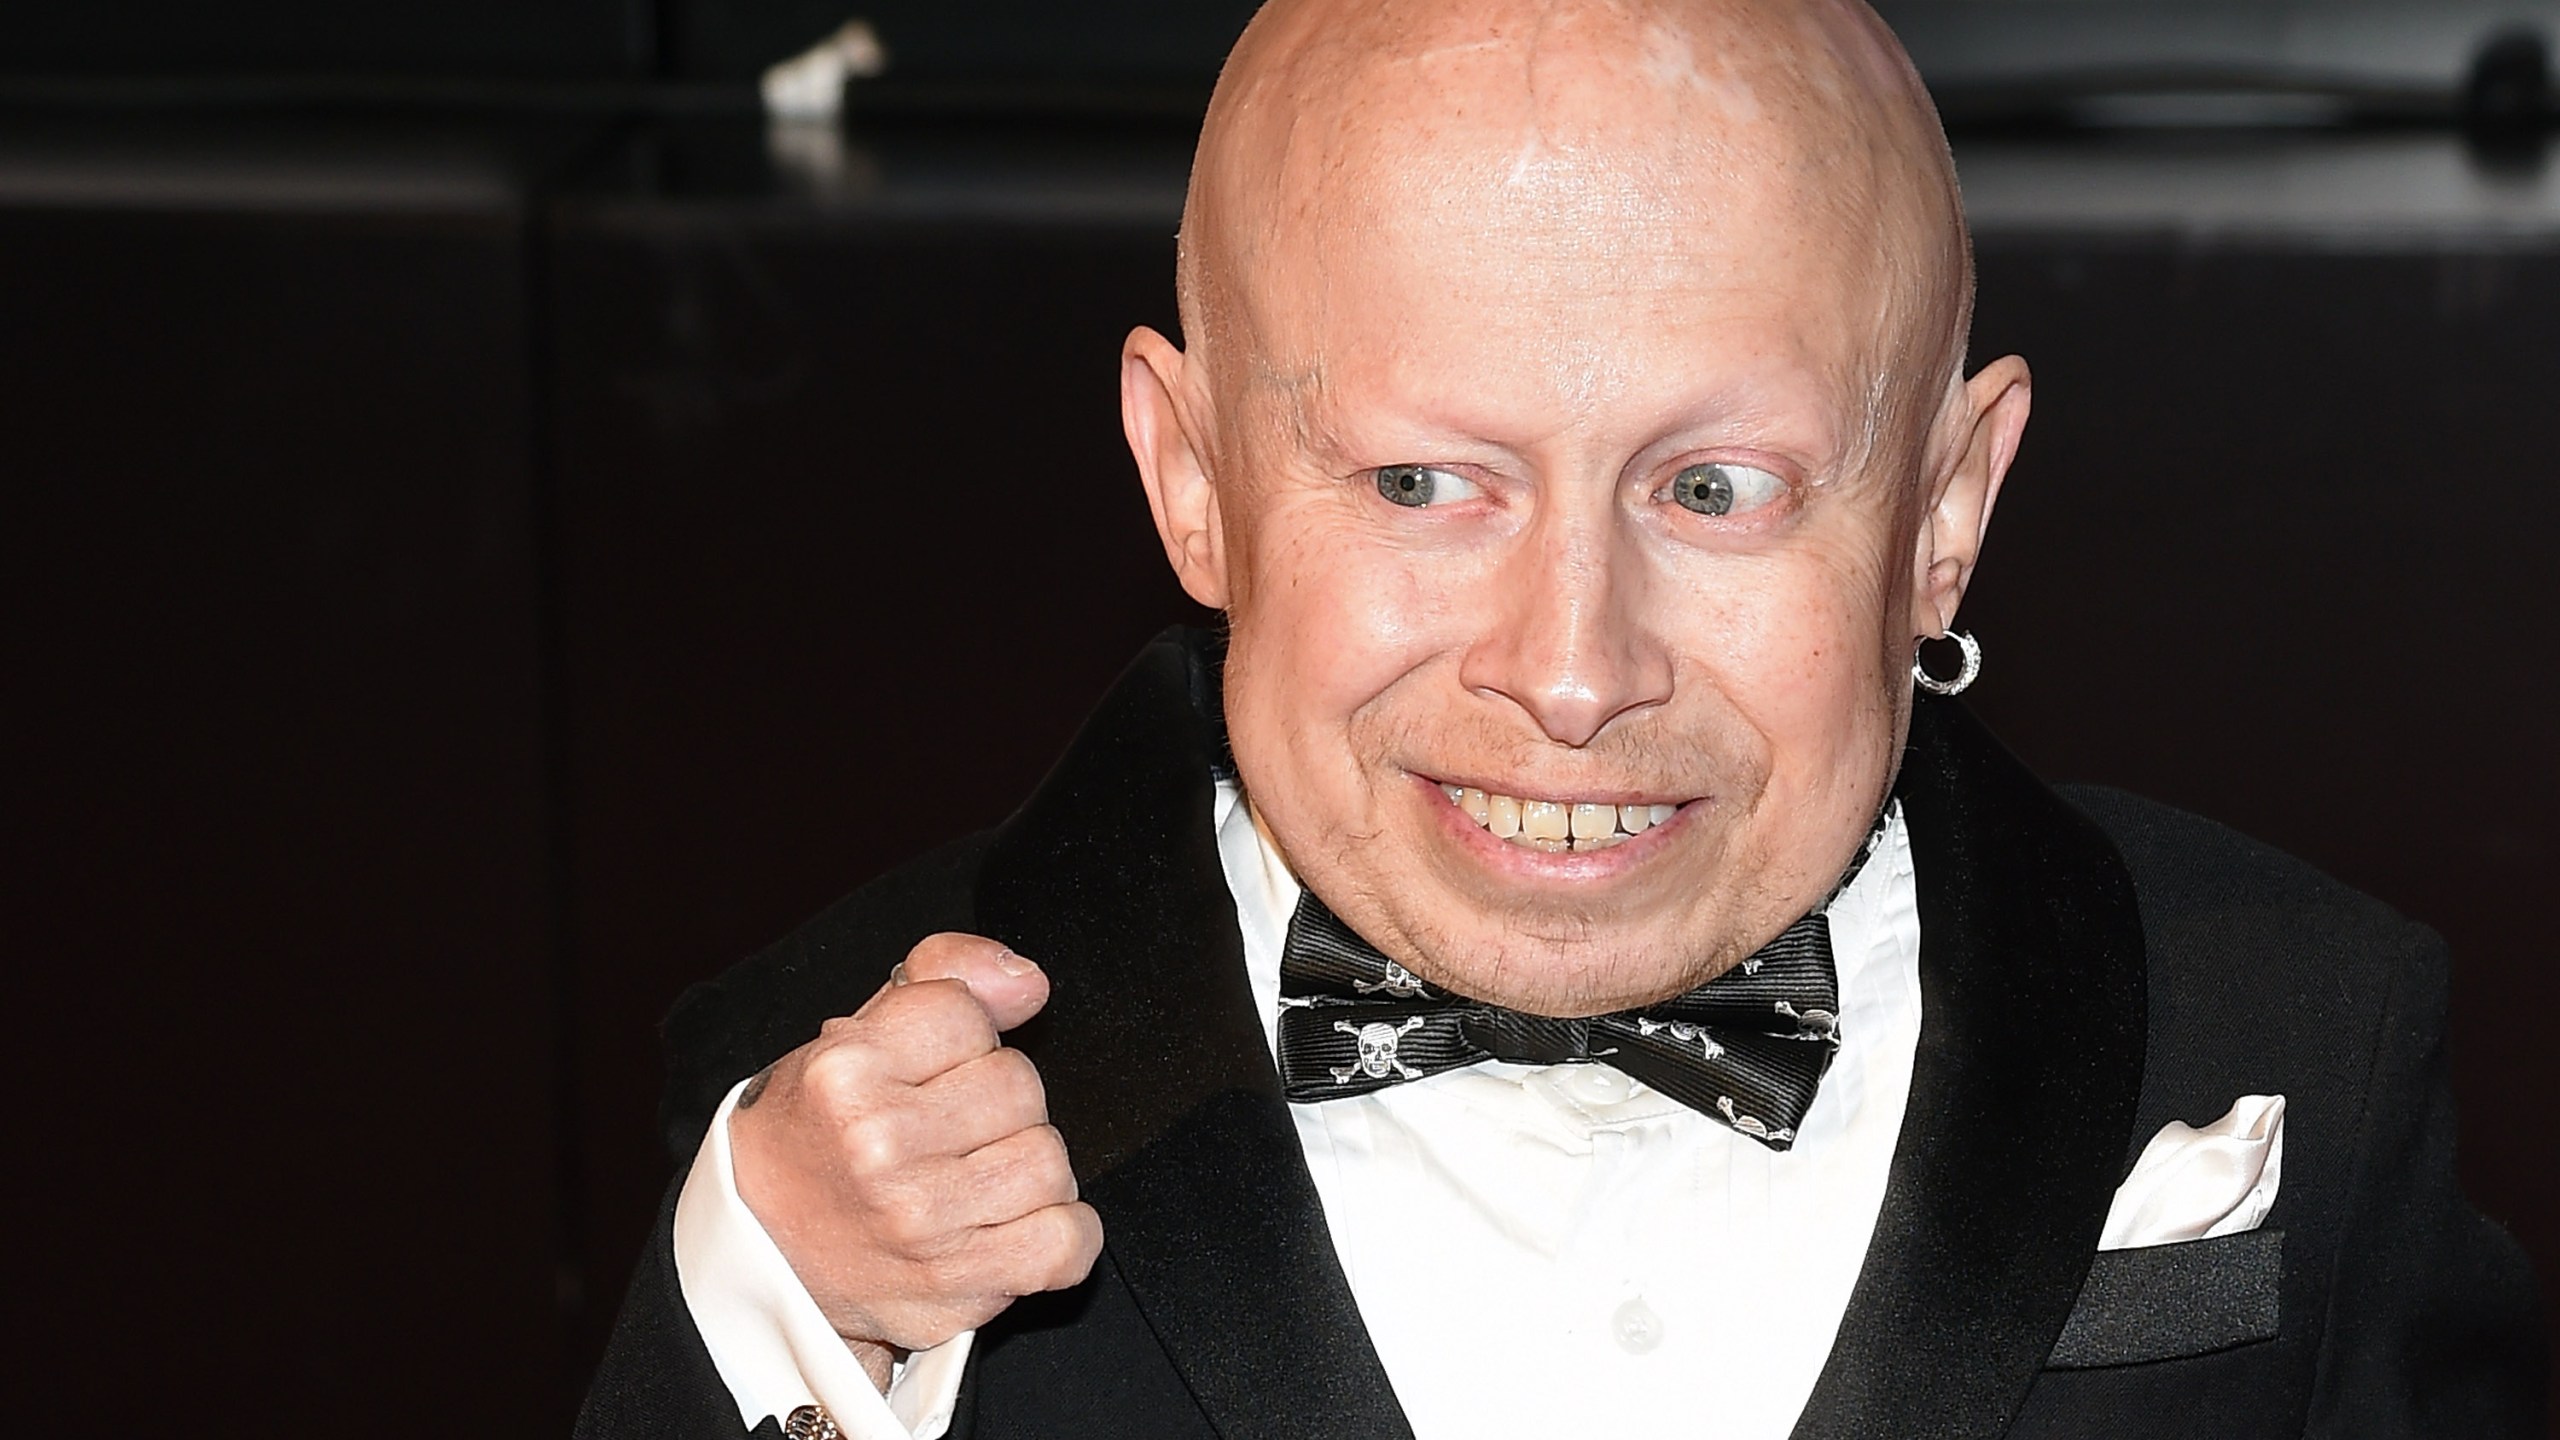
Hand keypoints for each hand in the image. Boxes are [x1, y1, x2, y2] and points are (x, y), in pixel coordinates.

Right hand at [728, 933, 1102, 1390]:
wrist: (764, 1253)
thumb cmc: (817, 1137)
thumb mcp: (855, 1036)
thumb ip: (943, 978)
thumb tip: (1027, 981)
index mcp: (847, 1070)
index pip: (970, 1012)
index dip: (963, 1038)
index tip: (932, 1071)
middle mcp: (878, 1142)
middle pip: (1020, 1085)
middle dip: (997, 1104)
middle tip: (948, 1133)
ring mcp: (920, 1218)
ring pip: (1049, 1159)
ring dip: (1026, 1169)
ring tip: (974, 1179)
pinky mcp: (958, 1284)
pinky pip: (1068, 1241)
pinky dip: (1061, 1235)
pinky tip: (1014, 1226)